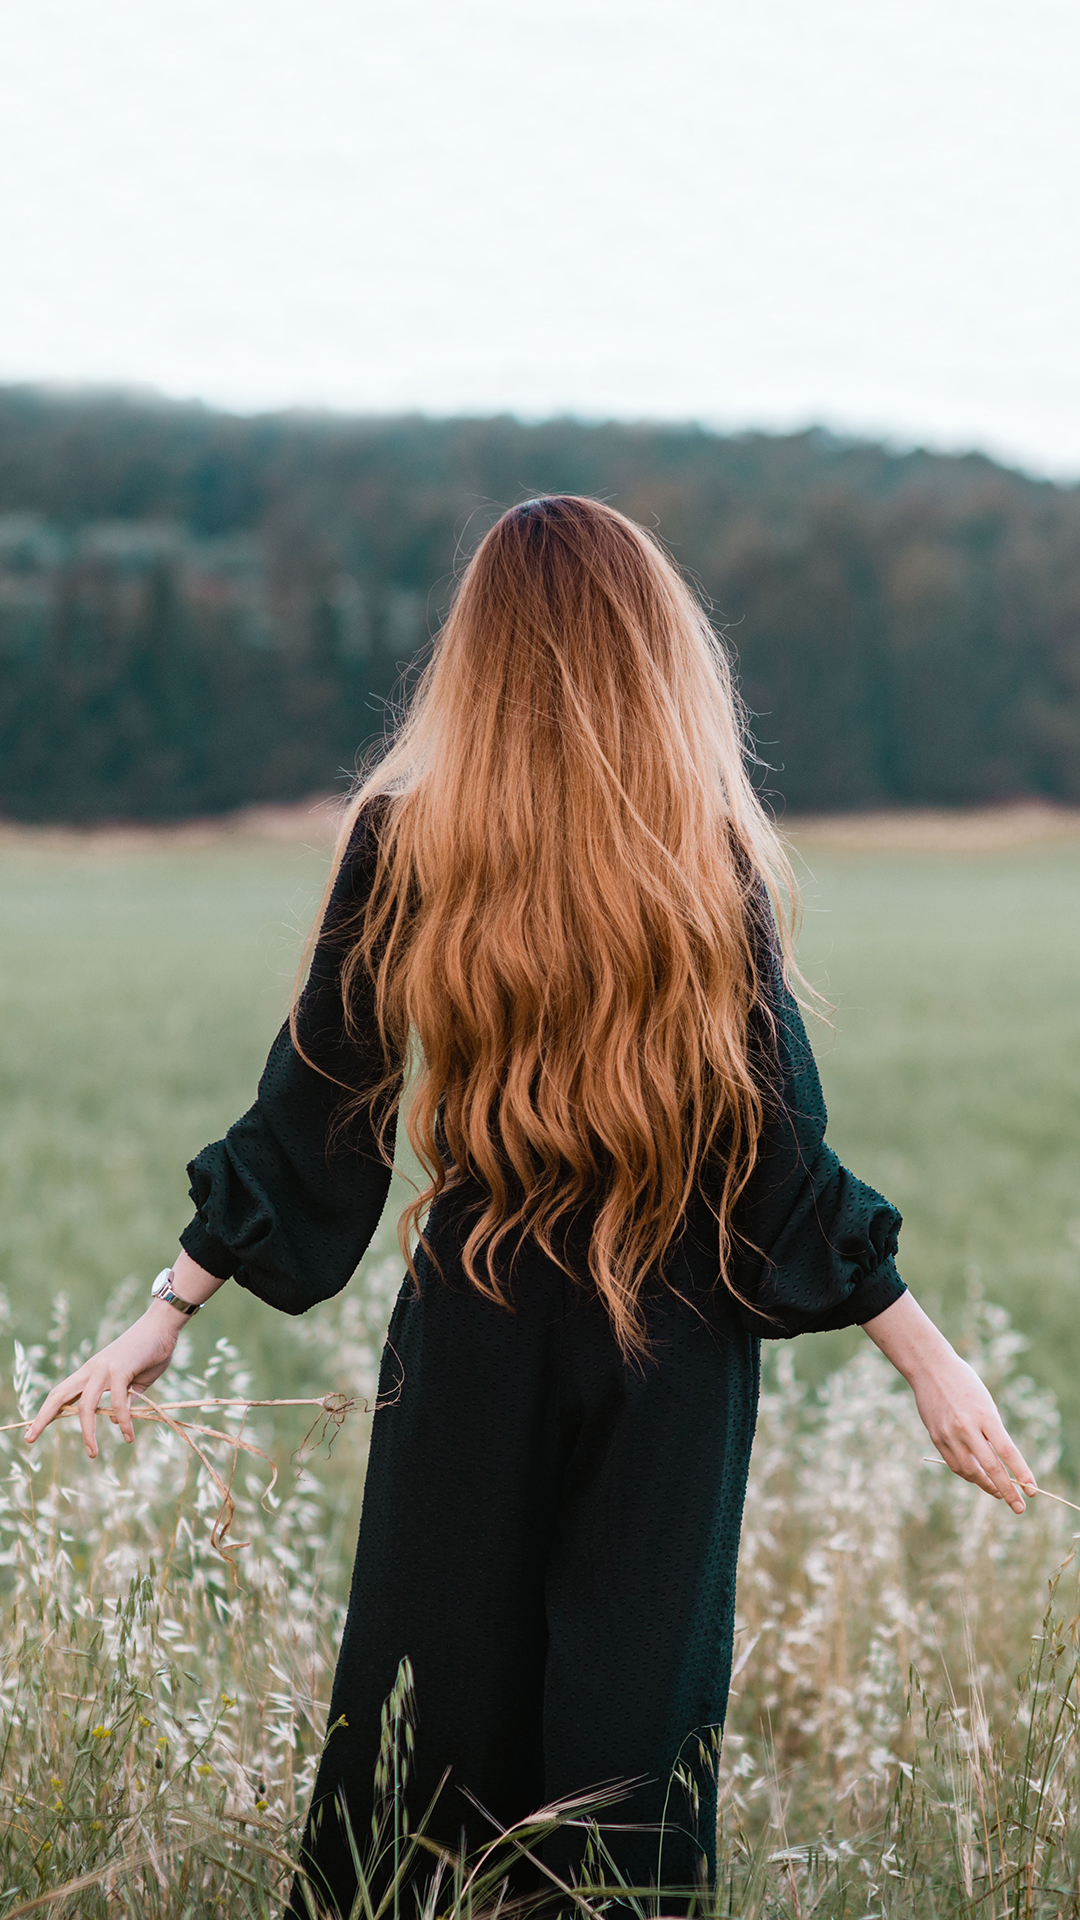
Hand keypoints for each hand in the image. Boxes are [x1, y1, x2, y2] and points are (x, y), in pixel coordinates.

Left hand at [23, 1305, 181, 1457]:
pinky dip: (123, 1420)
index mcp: (91, 1372)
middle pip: (59, 1395)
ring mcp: (104, 1368)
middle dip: (43, 1417)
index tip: (33, 1430)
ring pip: (86, 1405)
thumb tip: (115, 1420)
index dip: (46, 1411)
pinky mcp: (120, 1369)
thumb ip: (125, 1399)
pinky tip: (127, 1434)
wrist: (163, 1325)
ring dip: (87, 1432)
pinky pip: (117, 1402)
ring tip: (92, 1453)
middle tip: (29, 1438)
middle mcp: (92, 1370)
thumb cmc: (151, 1351)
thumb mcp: (135, 1381)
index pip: (61, 1393)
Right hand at [862, 1290, 1036, 1514]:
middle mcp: (967, 1427)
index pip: (1007, 1451)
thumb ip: (991, 1432)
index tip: (1032, 1490)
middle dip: (1007, 1491)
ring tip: (998, 1492)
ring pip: (970, 1472)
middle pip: (991, 1468)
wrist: (930, 1368)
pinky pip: (954, 1464)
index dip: (1022, 1473)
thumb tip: (999, 1464)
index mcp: (985, 1415)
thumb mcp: (985, 1403)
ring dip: (986, 1485)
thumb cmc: (964, 1383)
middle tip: (1019, 1507)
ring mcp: (949, 1434)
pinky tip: (977, 1477)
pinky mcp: (936, 1437)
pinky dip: (968, 1474)